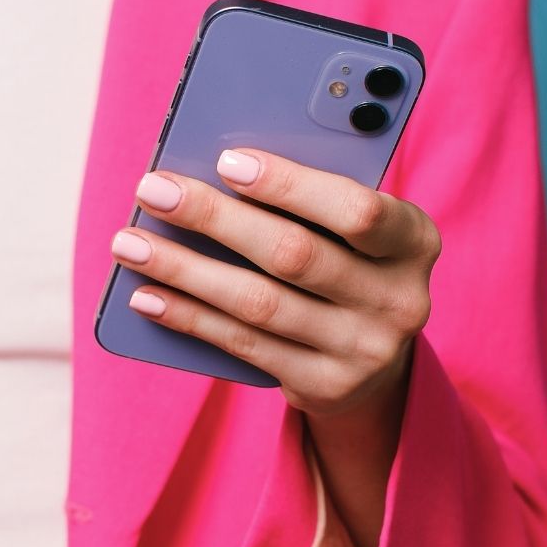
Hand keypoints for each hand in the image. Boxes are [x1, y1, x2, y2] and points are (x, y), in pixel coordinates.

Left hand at [109, 148, 440, 416]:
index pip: (357, 210)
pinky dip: (190, 316)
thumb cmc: (349, 261)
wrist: (376, 357)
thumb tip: (216, 170)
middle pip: (294, 254)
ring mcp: (364, 350)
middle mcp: (400, 299)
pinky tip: (148, 294)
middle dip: (215, 218)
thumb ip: (312, 198)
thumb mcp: (353, 227)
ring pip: (259, 303)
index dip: (290, 185)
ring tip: (131, 243)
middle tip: (154, 189)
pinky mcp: (325, 386)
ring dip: (185, 270)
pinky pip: (244, 345)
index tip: (226, 160)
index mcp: (415, 240)